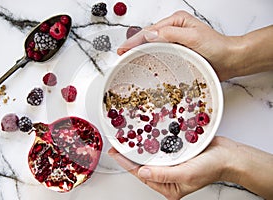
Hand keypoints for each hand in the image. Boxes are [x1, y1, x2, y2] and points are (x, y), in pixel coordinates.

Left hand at [108, 136, 235, 199]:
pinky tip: (145, 136)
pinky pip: (160, 147)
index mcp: (168, 186)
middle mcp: (168, 176)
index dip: (127, 163)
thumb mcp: (186, 175)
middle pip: (143, 165)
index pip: (142, 174)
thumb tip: (142, 172)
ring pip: (150, 155)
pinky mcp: (176, 152)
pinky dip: (152, 142)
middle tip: (118, 145)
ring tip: (127, 140)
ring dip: (139, 147)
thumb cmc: (212, 168)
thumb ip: (164, 174)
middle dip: (130, 155)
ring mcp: (172, 163)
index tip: (116, 153)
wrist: (227, 155)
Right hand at [117, 11, 272, 80]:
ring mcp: (175, 42)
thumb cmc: (216, 47)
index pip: (149, 31)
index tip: (122, 49)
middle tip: (120, 55)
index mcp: (176, 22)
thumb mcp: (193, 37)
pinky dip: (150, 60)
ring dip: (140, 53)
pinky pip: (160, 55)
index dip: (134, 40)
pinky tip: (144, 65)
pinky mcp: (178, 53)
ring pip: (153, 47)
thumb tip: (149, 34)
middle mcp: (174, 30)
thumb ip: (171, 34)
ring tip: (127, 60)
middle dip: (133, 46)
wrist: (230, 60)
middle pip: (148, 38)